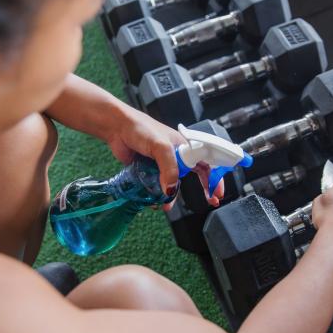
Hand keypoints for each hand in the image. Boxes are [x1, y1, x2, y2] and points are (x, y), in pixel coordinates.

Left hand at [105, 106, 223, 209]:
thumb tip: (171, 189)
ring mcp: (161, 163)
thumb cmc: (140, 128)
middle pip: (191, 175)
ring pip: (172, 183)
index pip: (205, 162)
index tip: (216, 192)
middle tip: (208, 201)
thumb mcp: (161, 146)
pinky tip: (151, 200)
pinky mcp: (148, 170)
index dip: (214, 177)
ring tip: (166, 205)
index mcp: (184, 146)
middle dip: (200, 189)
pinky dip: (155, 194)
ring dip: (171, 195)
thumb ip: (169, 168)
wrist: (116, 128)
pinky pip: (156, 185)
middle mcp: (175, 155)